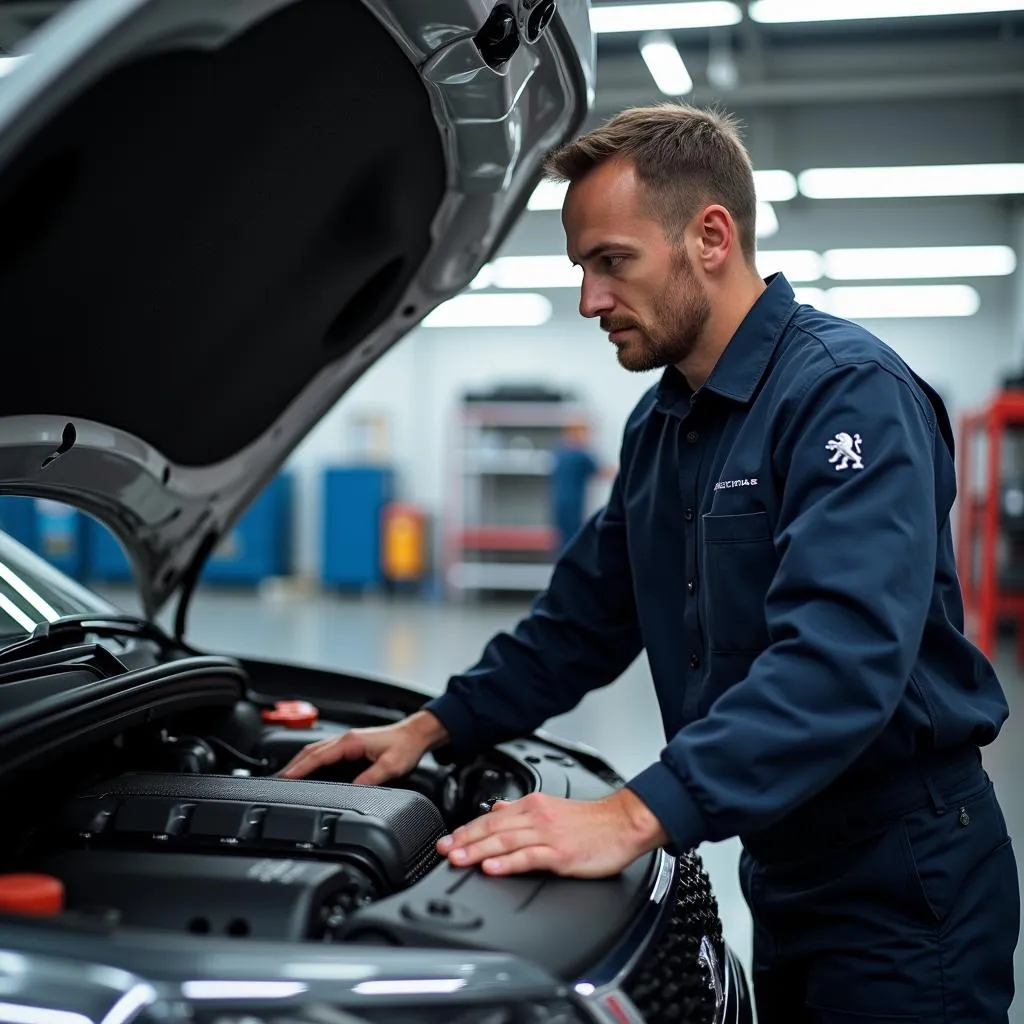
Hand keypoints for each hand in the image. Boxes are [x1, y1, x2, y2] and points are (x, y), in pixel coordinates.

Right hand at [277, 710, 447, 784]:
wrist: (417, 733)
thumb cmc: (406, 746)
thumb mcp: (391, 766)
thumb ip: (371, 778)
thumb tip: (353, 791)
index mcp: (351, 742)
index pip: (318, 756)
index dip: (300, 768)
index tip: (284, 779)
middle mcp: (345, 739)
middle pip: (310, 752)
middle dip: (292, 766)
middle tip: (276, 781)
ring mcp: (347, 741)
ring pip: (315, 750)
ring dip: (300, 763)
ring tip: (285, 778)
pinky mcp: (351, 746)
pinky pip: (324, 753)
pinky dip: (311, 761)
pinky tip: (308, 770)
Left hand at [436, 788, 668, 878]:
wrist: (623, 823)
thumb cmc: (591, 821)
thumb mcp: (551, 807)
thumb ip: (522, 810)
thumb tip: (497, 810)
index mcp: (533, 806)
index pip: (490, 818)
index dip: (466, 830)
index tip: (447, 841)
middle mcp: (537, 817)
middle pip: (492, 830)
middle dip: (464, 841)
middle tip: (442, 851)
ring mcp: (548, 835)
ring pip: (505, 842)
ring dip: (477, 851)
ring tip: (457, 859)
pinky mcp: (561, 853)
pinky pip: (528, 857)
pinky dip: (507, 863)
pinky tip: (492, 868)